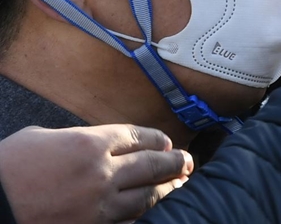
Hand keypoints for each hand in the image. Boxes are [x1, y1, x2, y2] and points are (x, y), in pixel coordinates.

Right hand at [0, 124, 193, 223]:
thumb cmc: (9, 168)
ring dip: (166, 190)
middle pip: (152, 165)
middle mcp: (102, 171)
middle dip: (175, 163)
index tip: (168, 143)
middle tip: (188, 162)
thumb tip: (100, 144)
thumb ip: (79, 139)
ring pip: (146, 196)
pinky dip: (143, 214)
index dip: (158, 140)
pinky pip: (128, 221)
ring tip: (178, 185)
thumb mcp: (44, 138)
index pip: (139, 137)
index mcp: (91, 142)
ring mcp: (99, 204)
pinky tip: (152, 210)